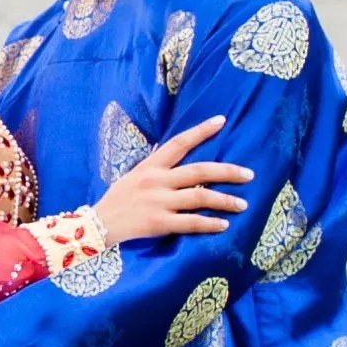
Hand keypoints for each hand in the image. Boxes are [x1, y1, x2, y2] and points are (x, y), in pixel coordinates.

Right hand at [90, 118, 250, 247]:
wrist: (97, 225)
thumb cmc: (118, 200)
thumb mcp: (134, 176)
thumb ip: (157, 167)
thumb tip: (178, 153)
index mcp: (151, 166)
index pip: (179, 143)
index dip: (201, 131)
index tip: (222, 121)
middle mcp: (157, 181)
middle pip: (200, 170)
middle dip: (228, 171)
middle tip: (249, 174)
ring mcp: (158, 202)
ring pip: (200, 196)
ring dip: (225, 200)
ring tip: (243, 204)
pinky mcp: (159, 223)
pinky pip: (191, 222)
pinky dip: (210, 223)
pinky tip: (223, 225)